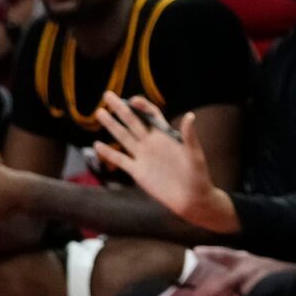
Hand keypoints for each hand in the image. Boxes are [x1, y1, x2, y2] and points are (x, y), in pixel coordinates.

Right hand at [91, 94, 231, 229]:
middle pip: (133, 121)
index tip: (132, 100)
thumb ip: (190, 137)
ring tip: (99, 113)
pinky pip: (120, 160)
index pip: (151, 115)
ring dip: (111, 125)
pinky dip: (108, 153)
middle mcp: (152, 143)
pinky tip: (97, 145)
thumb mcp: (195, 156)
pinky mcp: (137, 171)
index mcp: (166, 136)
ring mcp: (143, 157)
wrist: (191, 200)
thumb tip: (190, 116)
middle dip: (120, 108)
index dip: (142, 106)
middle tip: (107, 95)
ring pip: (124, 137)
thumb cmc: (198, 177)